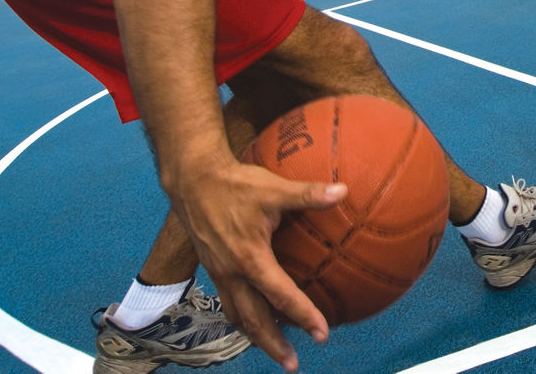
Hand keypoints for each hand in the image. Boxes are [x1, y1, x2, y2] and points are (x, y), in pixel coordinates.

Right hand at [166, 158, 347, 371]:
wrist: (193, 181)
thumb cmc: (235, 184)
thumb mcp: (274, 188)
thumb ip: (308, 194)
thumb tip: (343, 191)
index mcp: (249, 259)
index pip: (281, 295)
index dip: (303, 316)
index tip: (322, 334)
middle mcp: (232, 273)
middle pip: (254, 320)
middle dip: (274, 345)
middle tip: (293, 364)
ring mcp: (219, 273)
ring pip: (238, 315)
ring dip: (257, 335)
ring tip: (275, 350)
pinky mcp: (212, 268)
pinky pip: (229, 302)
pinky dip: (244, 317)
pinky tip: (256, 316)